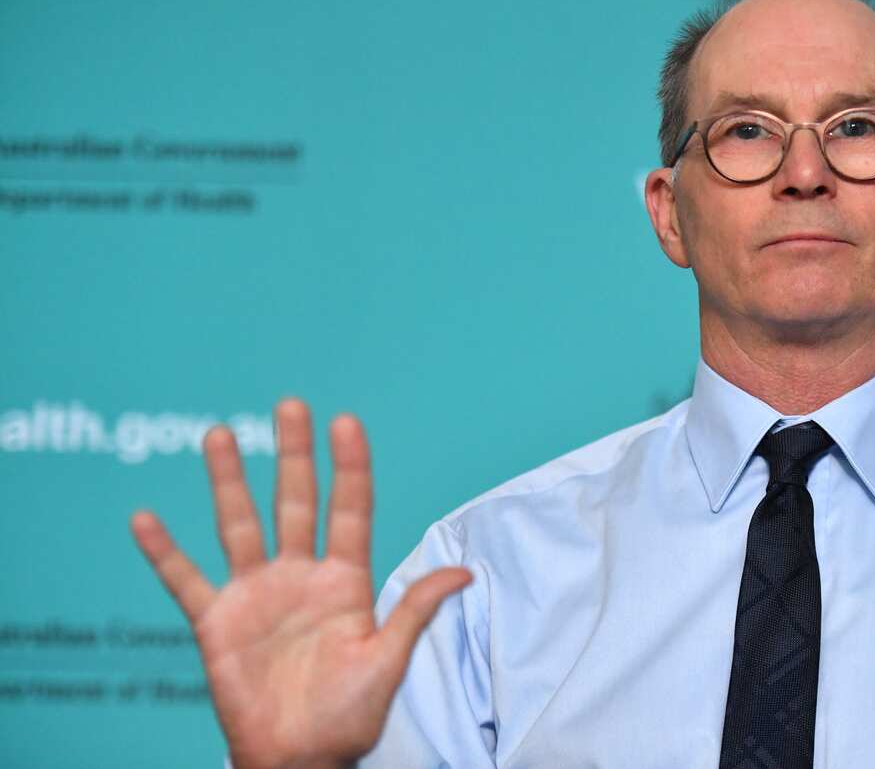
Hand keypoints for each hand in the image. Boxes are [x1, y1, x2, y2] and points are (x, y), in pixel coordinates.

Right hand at [130, 399, 470, 768]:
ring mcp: (256, 595)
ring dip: (228, 481)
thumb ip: (415, 612)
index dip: (350, 467)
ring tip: (219, 434)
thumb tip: (465, 572)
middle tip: (291, 404)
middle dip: (294, 454)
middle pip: (296, 502)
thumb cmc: (348, 717)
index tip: (347, 422)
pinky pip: (184, 581)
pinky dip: (163, 552)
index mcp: (346, 582)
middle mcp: (300, 577)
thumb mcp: (387, 662)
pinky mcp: (216, 623)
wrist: (299, 759)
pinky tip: (145, 517)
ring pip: (240, 525)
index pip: (350, 510)